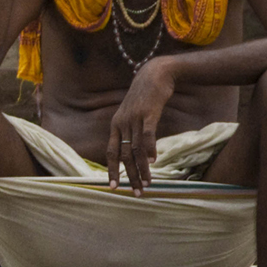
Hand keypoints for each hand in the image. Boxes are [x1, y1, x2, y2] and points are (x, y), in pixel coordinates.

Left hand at [107, 56, 174, 193]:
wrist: (155, 74)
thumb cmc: (145, 97)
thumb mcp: (133, 115)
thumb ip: (131, 131)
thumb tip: (136, 152)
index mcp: (115, 125)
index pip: (110, 152)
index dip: (112, 170)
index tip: (113, 187)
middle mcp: (122, 123)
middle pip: (123, 155)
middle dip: (130, 176)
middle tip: (136, 193)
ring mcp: (134, 118)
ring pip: (135, 149)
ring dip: (142, 169)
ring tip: (148, 183)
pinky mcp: (148, 113)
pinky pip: (147, 135)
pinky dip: (149, 149)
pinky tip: (154, 162)